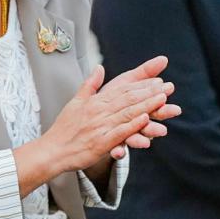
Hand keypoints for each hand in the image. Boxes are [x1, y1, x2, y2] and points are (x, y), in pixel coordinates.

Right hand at [38, 56, 177, 172]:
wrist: (52, 150)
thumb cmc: (64, 128)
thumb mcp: (75, 102)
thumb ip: (90, 85)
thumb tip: (99, 67)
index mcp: (95, 102)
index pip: (122, 90)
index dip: (141, 85)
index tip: (157, 80)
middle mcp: (99, 111)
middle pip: (128, 99)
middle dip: (149, 92)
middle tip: (167, 87)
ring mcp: (100, 126)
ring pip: (127, 113)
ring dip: (146, 105)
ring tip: (162, 99)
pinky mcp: (100, 142)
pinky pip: (119, 132)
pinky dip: (133, 125)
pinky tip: (146, 119)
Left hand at [111, 60, 181, 157]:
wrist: (87, 125)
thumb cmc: (110, 102)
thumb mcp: (125, 84)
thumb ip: (144, 73)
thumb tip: (164, 59)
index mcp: (136, 107)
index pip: (150, 101)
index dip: (159, 96)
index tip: (169, 89)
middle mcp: (133, 123)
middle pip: (147, 120)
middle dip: (159, 116)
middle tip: (174, 111)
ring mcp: (124, 136)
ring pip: (136, 137)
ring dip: (143, 137)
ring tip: (152, 138)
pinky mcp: (112, 147)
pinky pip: (116, 150)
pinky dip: (119, 151)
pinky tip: (119, 151)